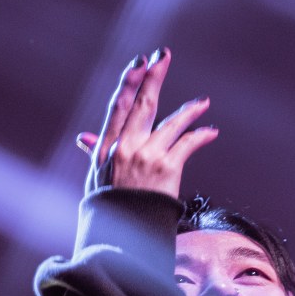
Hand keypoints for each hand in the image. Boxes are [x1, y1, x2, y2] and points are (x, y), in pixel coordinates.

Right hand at [75, 48, 217, 198]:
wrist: (122, 241)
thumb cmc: (110, 211)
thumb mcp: (96, 180)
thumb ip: (96, 154)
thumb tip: (84, 138)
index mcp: (106, 148)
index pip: (118, 106)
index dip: (129, 81)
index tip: (140, 62)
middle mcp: (125, 148)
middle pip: (142, 104)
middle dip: (154, 76)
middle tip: (164, 54)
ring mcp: (146, 157)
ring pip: (171, 122)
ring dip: (189, 110)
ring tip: (202, 103)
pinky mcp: (167, 169)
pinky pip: (188, 144)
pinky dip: (201, 135)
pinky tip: (210, 131)